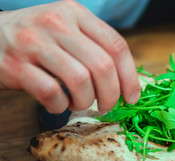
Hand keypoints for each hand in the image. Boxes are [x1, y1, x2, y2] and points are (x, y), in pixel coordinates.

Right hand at [0, 0, 139, 112]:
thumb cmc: (38, 39)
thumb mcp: (68, 30)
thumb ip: (95, 47)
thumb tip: (127, 81)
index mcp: (76, 13)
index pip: (116, 45)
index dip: (130, 76)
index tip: (132, 97)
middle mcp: (56, 23)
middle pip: (102, 65)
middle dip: (111, 95)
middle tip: (106, 106)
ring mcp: (34, 43)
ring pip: (80, 80)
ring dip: (85, 101)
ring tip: (79, 103)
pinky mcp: (15, 65)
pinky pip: (51, 93)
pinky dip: (60, 106)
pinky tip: (58, 104)